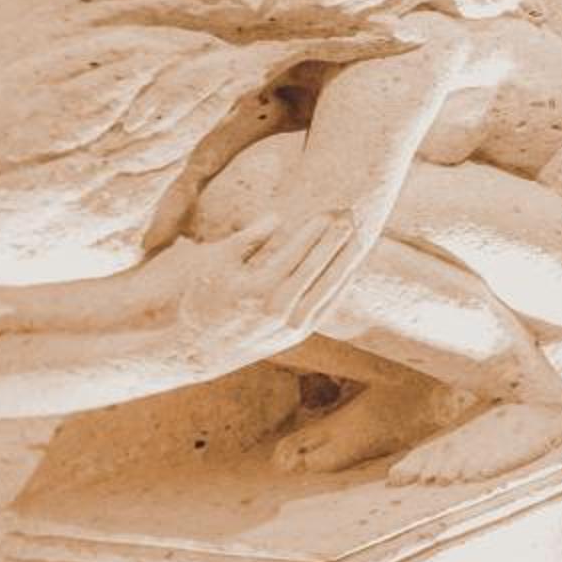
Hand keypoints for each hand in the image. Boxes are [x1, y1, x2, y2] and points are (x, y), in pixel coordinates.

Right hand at [162, 213, 362, 351]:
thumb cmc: (203, 300)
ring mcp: (292, 326)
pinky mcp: (299, 335)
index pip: (297, 252)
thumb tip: (278, 218)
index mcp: (258, 290)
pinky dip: (342, 284)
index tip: (330, 210)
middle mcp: (279, 310)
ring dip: (348, 260)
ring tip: (361, 235)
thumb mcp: (216, 264)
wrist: (199, 350)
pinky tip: (352, 265)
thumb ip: (247, 239)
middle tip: (352, 215)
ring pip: (330, 287)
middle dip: (338, 239)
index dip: (316, 230)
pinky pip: (328, 305)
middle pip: (319, 268)